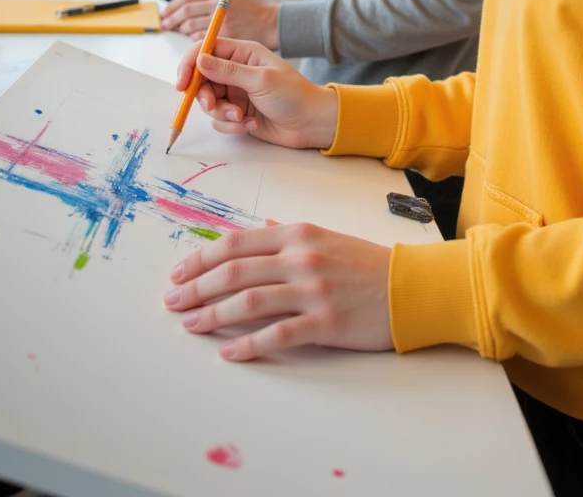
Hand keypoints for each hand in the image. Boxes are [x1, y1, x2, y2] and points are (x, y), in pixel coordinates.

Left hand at [162, 0, 278, 48]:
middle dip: (171, 20)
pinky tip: (196, 40)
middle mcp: (219, 6)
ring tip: (180, 31)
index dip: (172, 5)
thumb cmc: (255, 9)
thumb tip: (190, 3)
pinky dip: (195, 40)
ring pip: (191, 28)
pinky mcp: (226, 38)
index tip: (165, 12)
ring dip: (182, 31)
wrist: (273, 23)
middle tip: (165, 24)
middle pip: (186, 12)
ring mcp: (222, 23)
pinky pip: (203, 40)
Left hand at [164, 222, 392, 356]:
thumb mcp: (326, 238)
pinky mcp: (325, 323)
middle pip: (235, 271)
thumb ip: (288, 236)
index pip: (237, 243)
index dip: (202, 258)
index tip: (179, 273)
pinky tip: (228, 352)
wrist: (410, 286)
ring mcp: (312, 290)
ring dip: (212, 314)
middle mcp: (301, 257)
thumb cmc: (367, 265)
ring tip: (191, 325)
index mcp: (299, 234)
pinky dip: (247, 344)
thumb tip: (257, 231)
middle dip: (196, 287)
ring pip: (249, 301)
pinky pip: (276, 334)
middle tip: (172, 301)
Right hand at [176, 37, 338, 149]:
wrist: (311, 124)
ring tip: (241, 117)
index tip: (182, 84)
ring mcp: (236, 92)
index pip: (206, 50)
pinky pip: (219, 120)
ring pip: (208, 102)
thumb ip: (228, 71)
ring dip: (221, 113)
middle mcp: (237, 70)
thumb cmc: (294, 95)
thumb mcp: (261, 80)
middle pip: (202, 78)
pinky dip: (231, 124)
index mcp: (243, 53)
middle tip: (211, 105)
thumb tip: (199, 59)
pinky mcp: (237, 112)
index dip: (190, 64)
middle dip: (204, 95)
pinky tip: (251, 123)